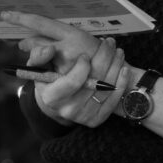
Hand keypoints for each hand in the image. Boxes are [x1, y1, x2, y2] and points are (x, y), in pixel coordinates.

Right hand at [2, 11, 127, 126]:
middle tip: (109, 42)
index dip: (82, 67)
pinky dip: (121, 83)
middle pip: (93, 83)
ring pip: (106, 89)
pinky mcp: (97, 119)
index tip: (85, 55)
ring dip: (115, 66)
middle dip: (104, 58)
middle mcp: (68, 110)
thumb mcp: (38, 68)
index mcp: (52, 97)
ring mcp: (84, 116)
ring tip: (118, 51)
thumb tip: (50, 49)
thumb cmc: (49, 80)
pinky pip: (113, 100)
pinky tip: (124, 68)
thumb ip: (39, 56)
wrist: (58, 103)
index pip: (72, 82)